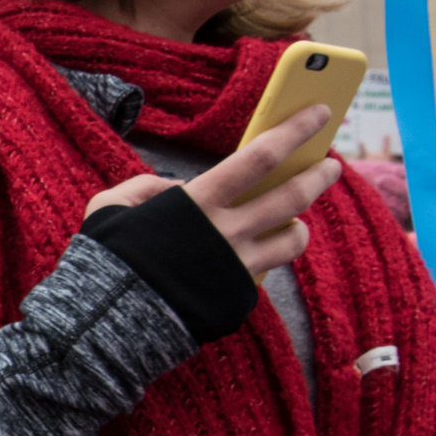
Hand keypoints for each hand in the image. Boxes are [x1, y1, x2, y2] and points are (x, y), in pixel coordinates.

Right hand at [83, 104, 340, 279]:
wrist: (107, 322)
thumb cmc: (106, 259)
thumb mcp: (111, 207)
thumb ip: (146, 188)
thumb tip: (175, 187)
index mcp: (198, 203)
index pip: (260, 157)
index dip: (294, 131)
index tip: (317, 113)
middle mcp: (227, 233)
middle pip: (292, 197)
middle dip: (318, 175)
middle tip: (329, 164)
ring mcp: (237, 269)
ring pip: (293, 241)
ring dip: (299, 225)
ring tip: (294, 220)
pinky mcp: (237, 299)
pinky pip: (262, 274)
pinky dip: (262, 261)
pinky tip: (251, 256)